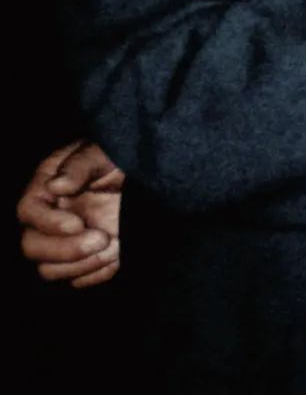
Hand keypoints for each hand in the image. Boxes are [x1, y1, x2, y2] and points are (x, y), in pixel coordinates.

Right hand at [17, 141, 124, 287]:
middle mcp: (50, 217)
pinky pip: (77, 278)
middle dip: (65, 250)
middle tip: (101, 238)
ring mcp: (65, 240)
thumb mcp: (105, 152)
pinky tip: (116, 253)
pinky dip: (95, 272)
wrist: (150, 175)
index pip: (28, 212)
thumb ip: (80, 165)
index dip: (48, 223)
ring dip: (81, 264)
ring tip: (111, 244)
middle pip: (32, 247)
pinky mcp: (84, 257)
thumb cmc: (121, 156)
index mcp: (48, 187)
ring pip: (50, 269)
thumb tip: (55, 186)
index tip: (77, 224)